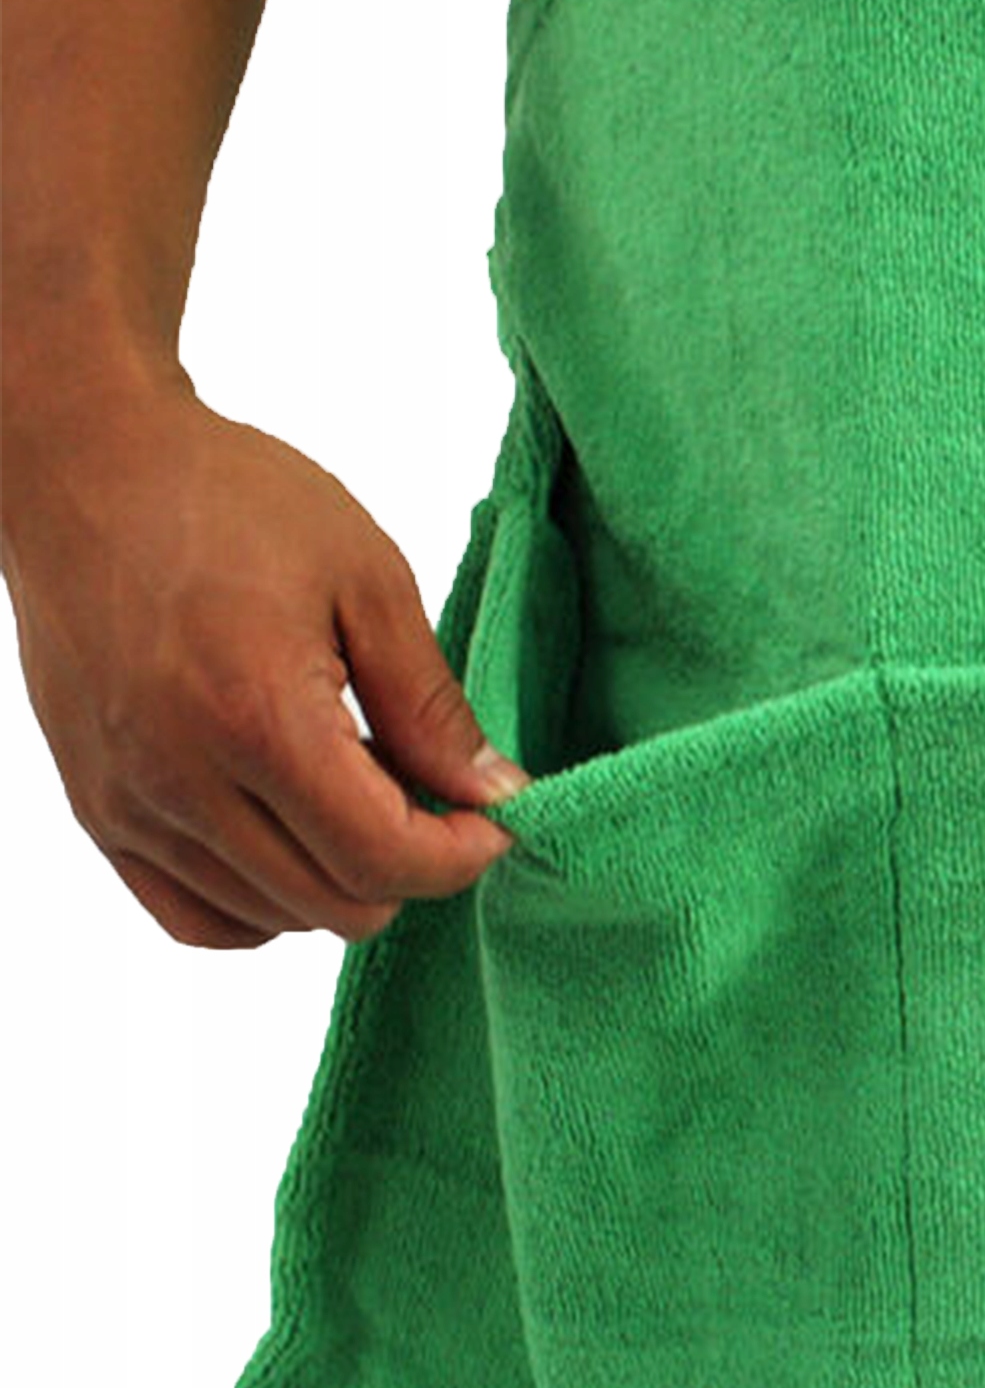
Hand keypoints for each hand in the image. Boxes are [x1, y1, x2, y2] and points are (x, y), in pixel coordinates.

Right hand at [2, 357, 530, 948]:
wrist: (85, 468)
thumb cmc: (225, 500)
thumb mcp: (366, 579)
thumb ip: (430, 705)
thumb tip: (493, 793)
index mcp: (255, 719)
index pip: (382, 858)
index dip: (463, 856)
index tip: (496, 819)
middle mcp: (177, 779)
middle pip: (336, 904)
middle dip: (411, 869)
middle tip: (433, 800)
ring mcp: (127, 803)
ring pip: (272, 920)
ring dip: (340, 882)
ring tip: (358, 796)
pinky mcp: (96, 809)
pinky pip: (195, 917)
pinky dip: (262, 904)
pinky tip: (294, 839)